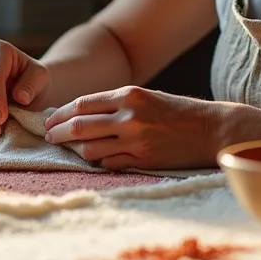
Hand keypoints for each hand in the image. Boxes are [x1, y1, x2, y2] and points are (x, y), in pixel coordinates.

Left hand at [42, 86, 223, 169]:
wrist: (211, 129)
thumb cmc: (177, 111)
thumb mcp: (145, 97)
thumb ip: (115, 104)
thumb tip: (81, 114)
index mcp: (128, 95)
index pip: (82, 104)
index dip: (60, 114)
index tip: (49, 120)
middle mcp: (129, 116)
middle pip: (79, 127)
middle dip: (58, 133)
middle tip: (49, 137)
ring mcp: (136, 140)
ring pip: (90, 150)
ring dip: (76, 151)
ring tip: (71, 150)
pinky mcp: (144, 159)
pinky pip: (110, 164)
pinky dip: (100, 162)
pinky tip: (97, 160)